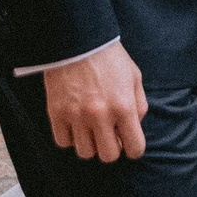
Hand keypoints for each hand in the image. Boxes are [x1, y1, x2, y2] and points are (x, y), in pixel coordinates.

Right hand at [42, 39, 147, 162]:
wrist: (77, 40)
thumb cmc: (109, 58)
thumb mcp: (134, 77)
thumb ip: (139, 105)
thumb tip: (135, 127)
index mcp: (124, 107)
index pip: (134, 148)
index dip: (133, 148)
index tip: (128, 142)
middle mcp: (100, 115)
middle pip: (108, 156)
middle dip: (111, 147)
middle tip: (109, 134)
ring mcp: (76, 116)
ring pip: (85, 153)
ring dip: (90, 143)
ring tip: (90, 127)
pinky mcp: (56, 113)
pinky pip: (63, 142)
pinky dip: (70, 137)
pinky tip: (75, 123)